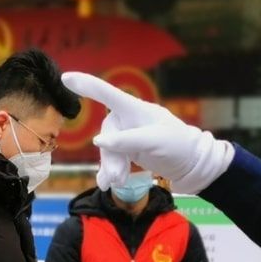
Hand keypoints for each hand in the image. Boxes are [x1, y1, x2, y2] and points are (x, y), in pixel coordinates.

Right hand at [62, 72, 234, 195]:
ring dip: (110, 167)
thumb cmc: (179, 146)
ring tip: (115, 183)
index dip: (87, 85)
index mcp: (136, 110)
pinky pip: (113, 158)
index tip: (66, 77)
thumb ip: (126, 141)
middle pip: (106, 133)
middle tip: (117, 178)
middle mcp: (130, 120)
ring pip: (108, 149)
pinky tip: (108, 184)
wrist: (195, 166)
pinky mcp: (131, 151)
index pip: (108, 94)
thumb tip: (97, 140)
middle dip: (109, 156)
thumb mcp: (155, 141)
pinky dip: (109, 171)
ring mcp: (130, 136)